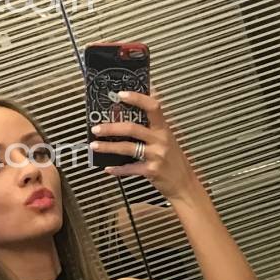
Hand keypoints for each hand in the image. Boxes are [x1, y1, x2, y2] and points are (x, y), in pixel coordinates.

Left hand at [90, 82, 201, 200]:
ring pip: (127, 148)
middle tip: (96, 128)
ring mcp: (156, 156)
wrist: (184, 185)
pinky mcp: (152, 171)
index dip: (137, 99)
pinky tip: (108, 168)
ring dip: (108, 147)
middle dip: (111, 128)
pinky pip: (130, 168)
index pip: (152, 107)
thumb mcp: (168, 140)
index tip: (121, 94)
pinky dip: (118, 169)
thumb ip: (155, 126)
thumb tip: (143, 107)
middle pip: (132, 129)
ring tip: (94, 145)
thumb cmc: (174, 162)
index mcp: (164, 129)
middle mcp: (160, 140)